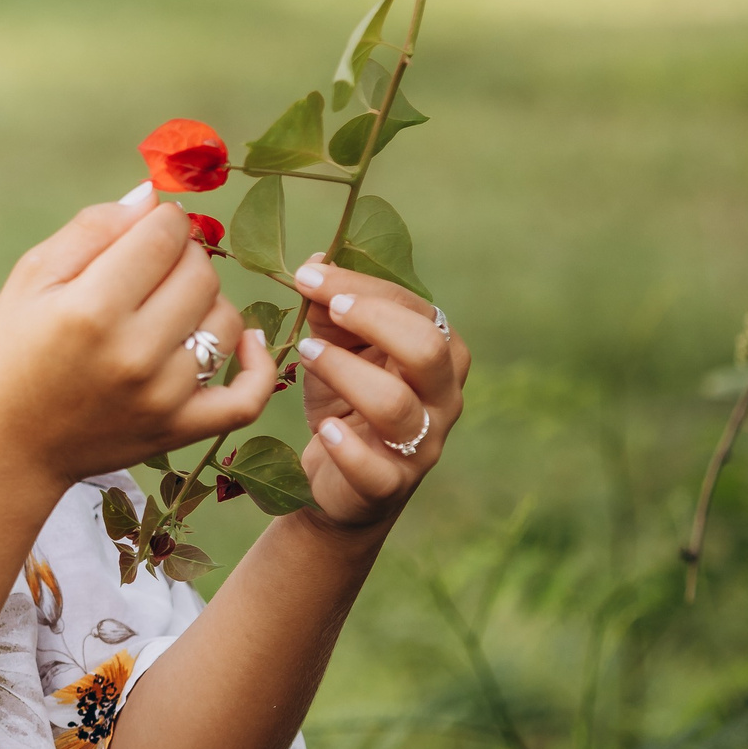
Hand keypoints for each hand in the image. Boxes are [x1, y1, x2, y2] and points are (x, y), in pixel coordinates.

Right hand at [0, 183, 275, 482]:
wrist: (8, 445)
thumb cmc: (12, 353)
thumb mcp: (31, 278)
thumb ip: (91, 229)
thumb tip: (153, 197)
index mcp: (91, 308)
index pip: (164, 234)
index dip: (159, 220)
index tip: (143, 232)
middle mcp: (134, 353)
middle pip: (200, 272)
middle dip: (181, 256)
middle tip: (151, 270)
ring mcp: (164, 396)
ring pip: (226, 319)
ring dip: (205, 303)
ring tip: (168, 309)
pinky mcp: (183, 430)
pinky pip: (250, 394)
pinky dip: (258, 362)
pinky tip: (243, 339)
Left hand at [288, 254, 469, 528]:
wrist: (335, 484)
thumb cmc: (344, 405)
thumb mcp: (335, 353)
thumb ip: (329, 313)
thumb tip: (316, 262)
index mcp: (439, 357)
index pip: (417, 310)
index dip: (364, 288)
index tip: (310, 275)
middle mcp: (442, 398)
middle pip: (428, 349)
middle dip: (374, 320)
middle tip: (326, 309)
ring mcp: (421, 445)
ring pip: (396, 405)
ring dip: (346, 372)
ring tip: (305, 354)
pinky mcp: (390, 486)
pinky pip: (377, 469)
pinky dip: (349, 448)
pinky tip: (325, 430)